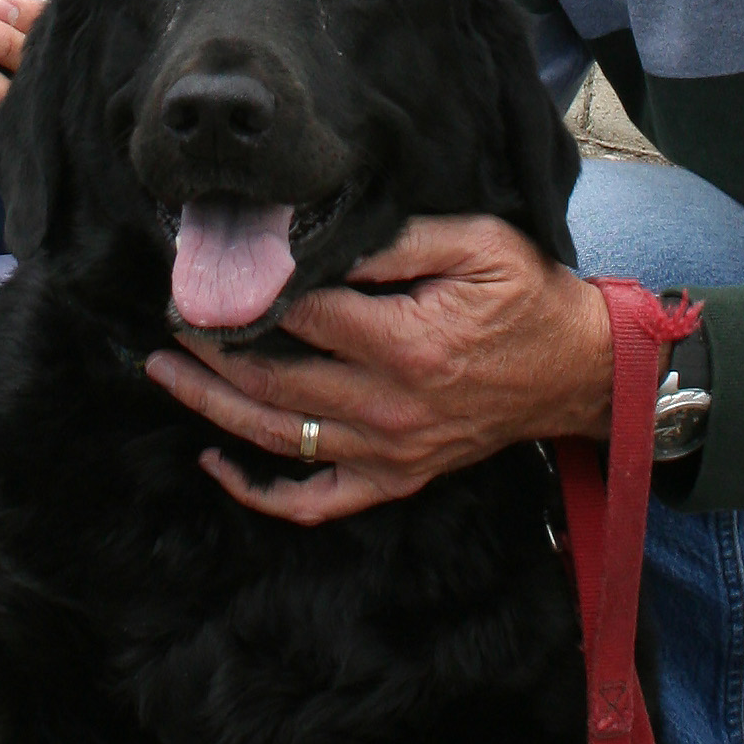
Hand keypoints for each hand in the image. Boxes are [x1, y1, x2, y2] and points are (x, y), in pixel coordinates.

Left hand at [143, 214, 611, 523]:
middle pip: (274, 381)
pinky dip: (259, 490)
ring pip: (279, 437)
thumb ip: (397, 242)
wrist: (577, 371)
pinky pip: (315, 501)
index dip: (252, 296)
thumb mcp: (477, 244)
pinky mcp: (395, 479)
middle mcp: (390, 407)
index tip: (211, 276)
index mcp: (407, 344)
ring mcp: (389, 452)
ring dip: (213, 407)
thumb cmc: (528, 299)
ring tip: (167, 373)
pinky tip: (218, 462)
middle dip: (212, 350)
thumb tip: (325, 245)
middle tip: (169, 320)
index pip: (304, 317)